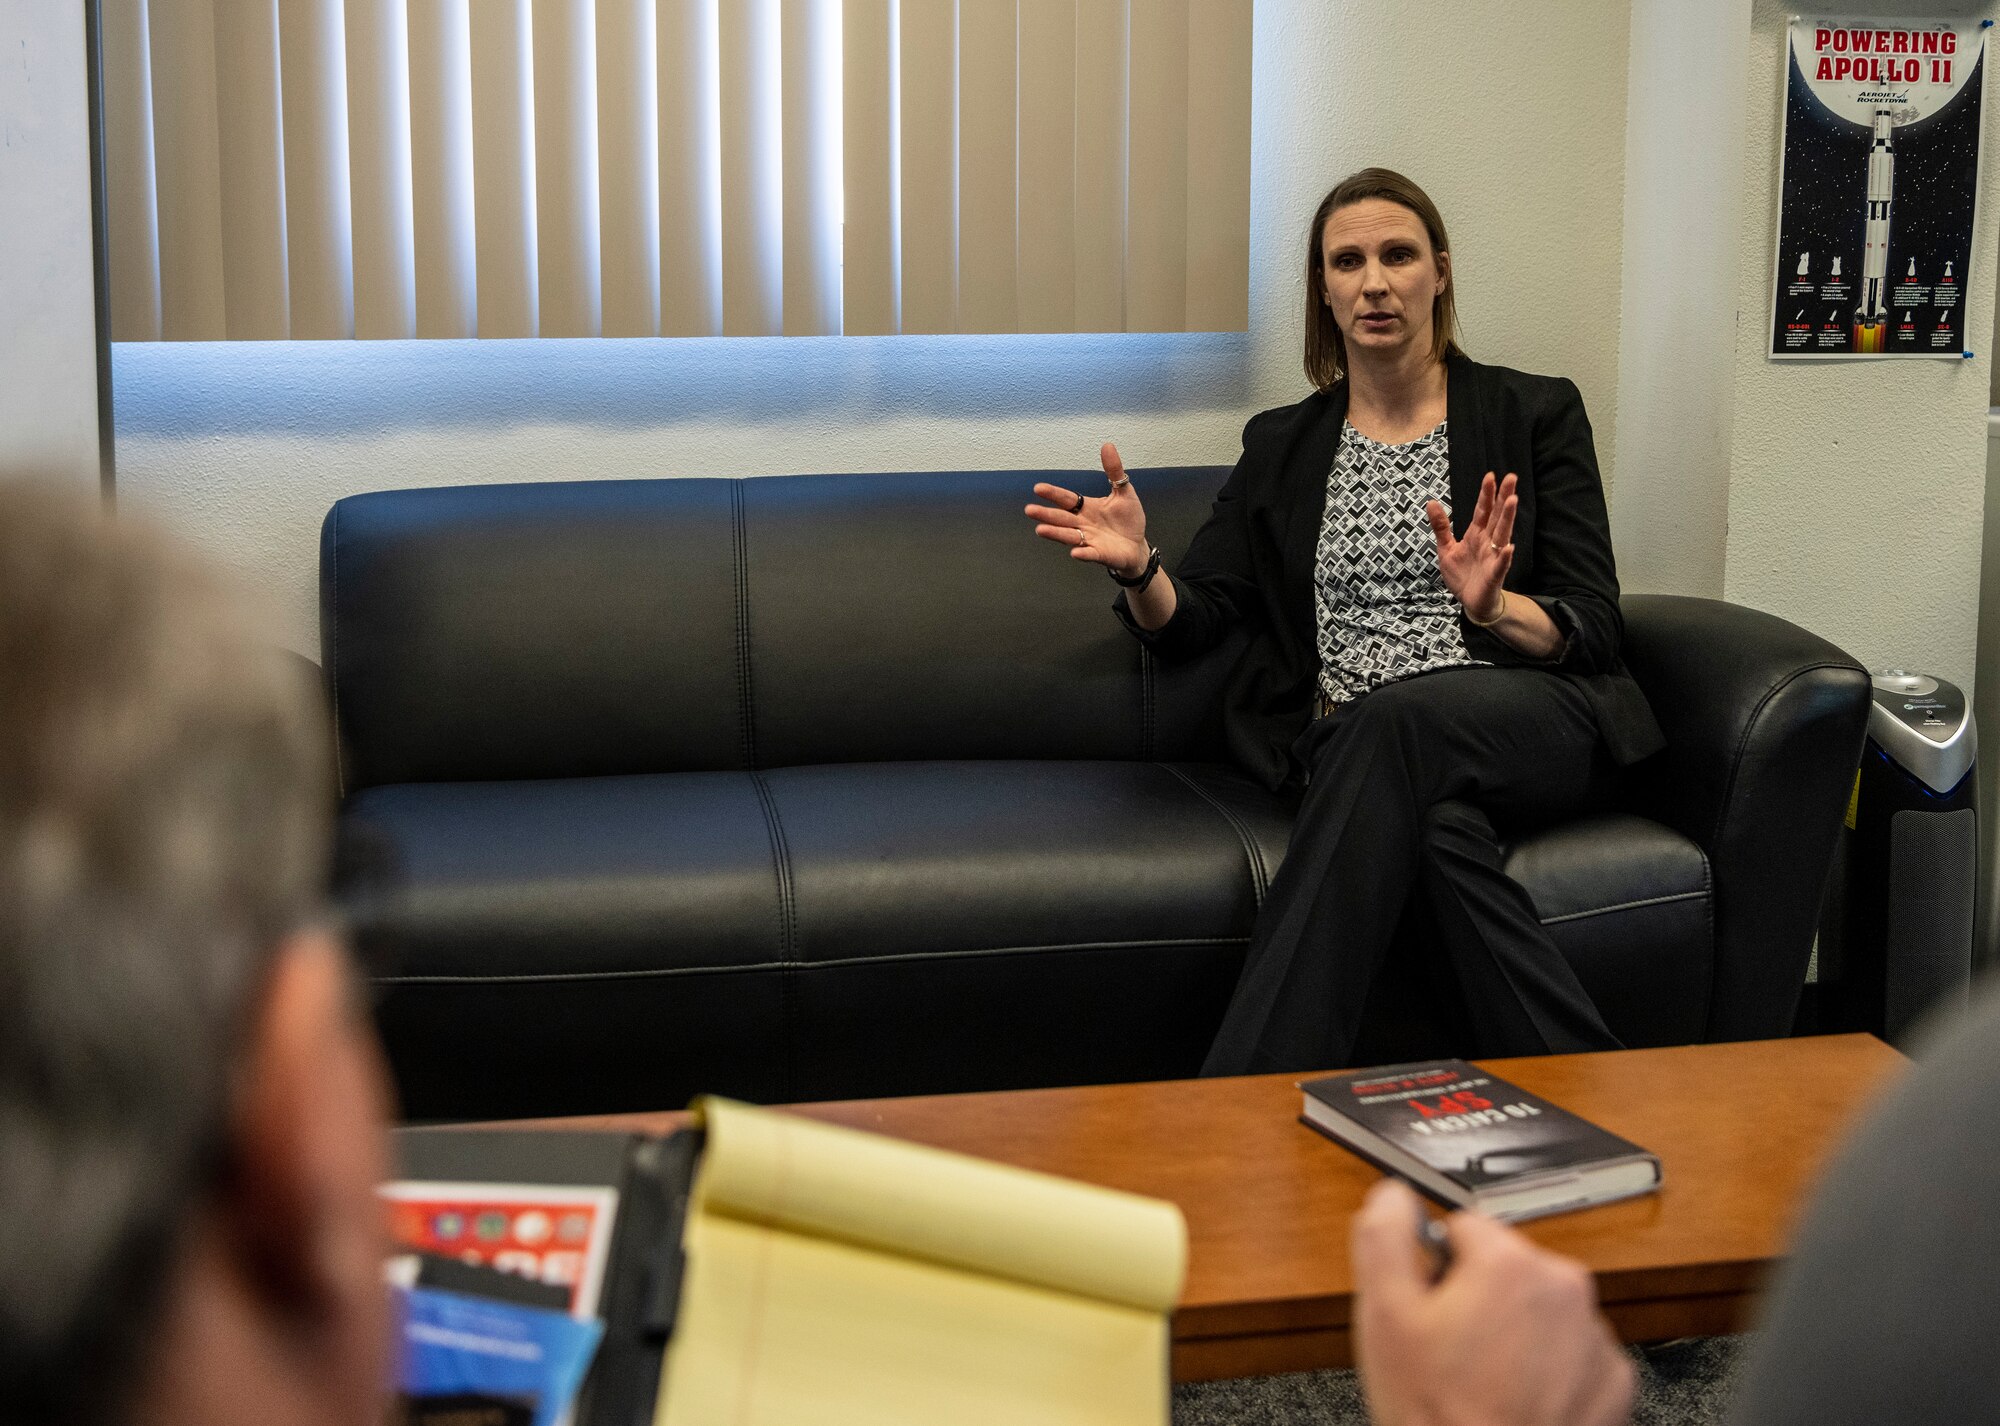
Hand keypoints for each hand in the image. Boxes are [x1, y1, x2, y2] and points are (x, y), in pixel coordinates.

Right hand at [1025, 442, 1150, 576]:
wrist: (1137, 546)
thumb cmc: (1128, 520)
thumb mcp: (1123, 492)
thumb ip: (1114, 471)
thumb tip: (1107, 445)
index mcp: (1086, 508)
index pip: (1066, 499)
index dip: (1053, 494)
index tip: (1038, 488)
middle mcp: (1083, 524)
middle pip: (1062, 518)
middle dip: (1046, 514)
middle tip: (1029, 510)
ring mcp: (1089, 540)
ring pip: (1069, 536)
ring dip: (1055, 533)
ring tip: (1040, 530)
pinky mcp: (1100, 554)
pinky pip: (1089, 554)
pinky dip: (1082, 553)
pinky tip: (1075, 552)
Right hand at [1351, 1179, 1635, 1425]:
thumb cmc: (1437, 1411)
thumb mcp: (1383, 1315)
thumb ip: (1385, 1234)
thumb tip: (1395, 1193)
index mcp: (1511, 1263)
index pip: (1465, 1227)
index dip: (1439, 1267)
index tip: (1430, 1309)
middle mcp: (1565, 1290)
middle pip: (1508, 1267)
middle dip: (1480, 1298)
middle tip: (1452, 1351)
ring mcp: (1595, 1339)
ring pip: (1541, 1311)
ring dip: (1516, 1334)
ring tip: (1484, 1382)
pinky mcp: (1613, 1383)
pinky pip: (1572, 1354)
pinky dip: (1549, 1370)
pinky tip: (1518, 1399)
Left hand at [1425, 472, 1516, 623]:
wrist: (1470, 602)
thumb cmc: (1462, 574)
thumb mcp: (1446, 548)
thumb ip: (1441, 526)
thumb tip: (1431, 502)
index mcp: (1476, 534)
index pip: (1483, 510)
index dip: (1486, 494)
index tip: (1490, 476)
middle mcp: (1488, 542)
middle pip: (1497, 516)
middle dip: (1503, 497)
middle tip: (1511, 478)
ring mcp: (1493, 557)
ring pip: (1502, 534)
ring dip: (1507, 518)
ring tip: (1512, 500)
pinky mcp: (1495, 574)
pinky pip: (1501, 564)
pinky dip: (1505, 556)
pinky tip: (1509, 547)